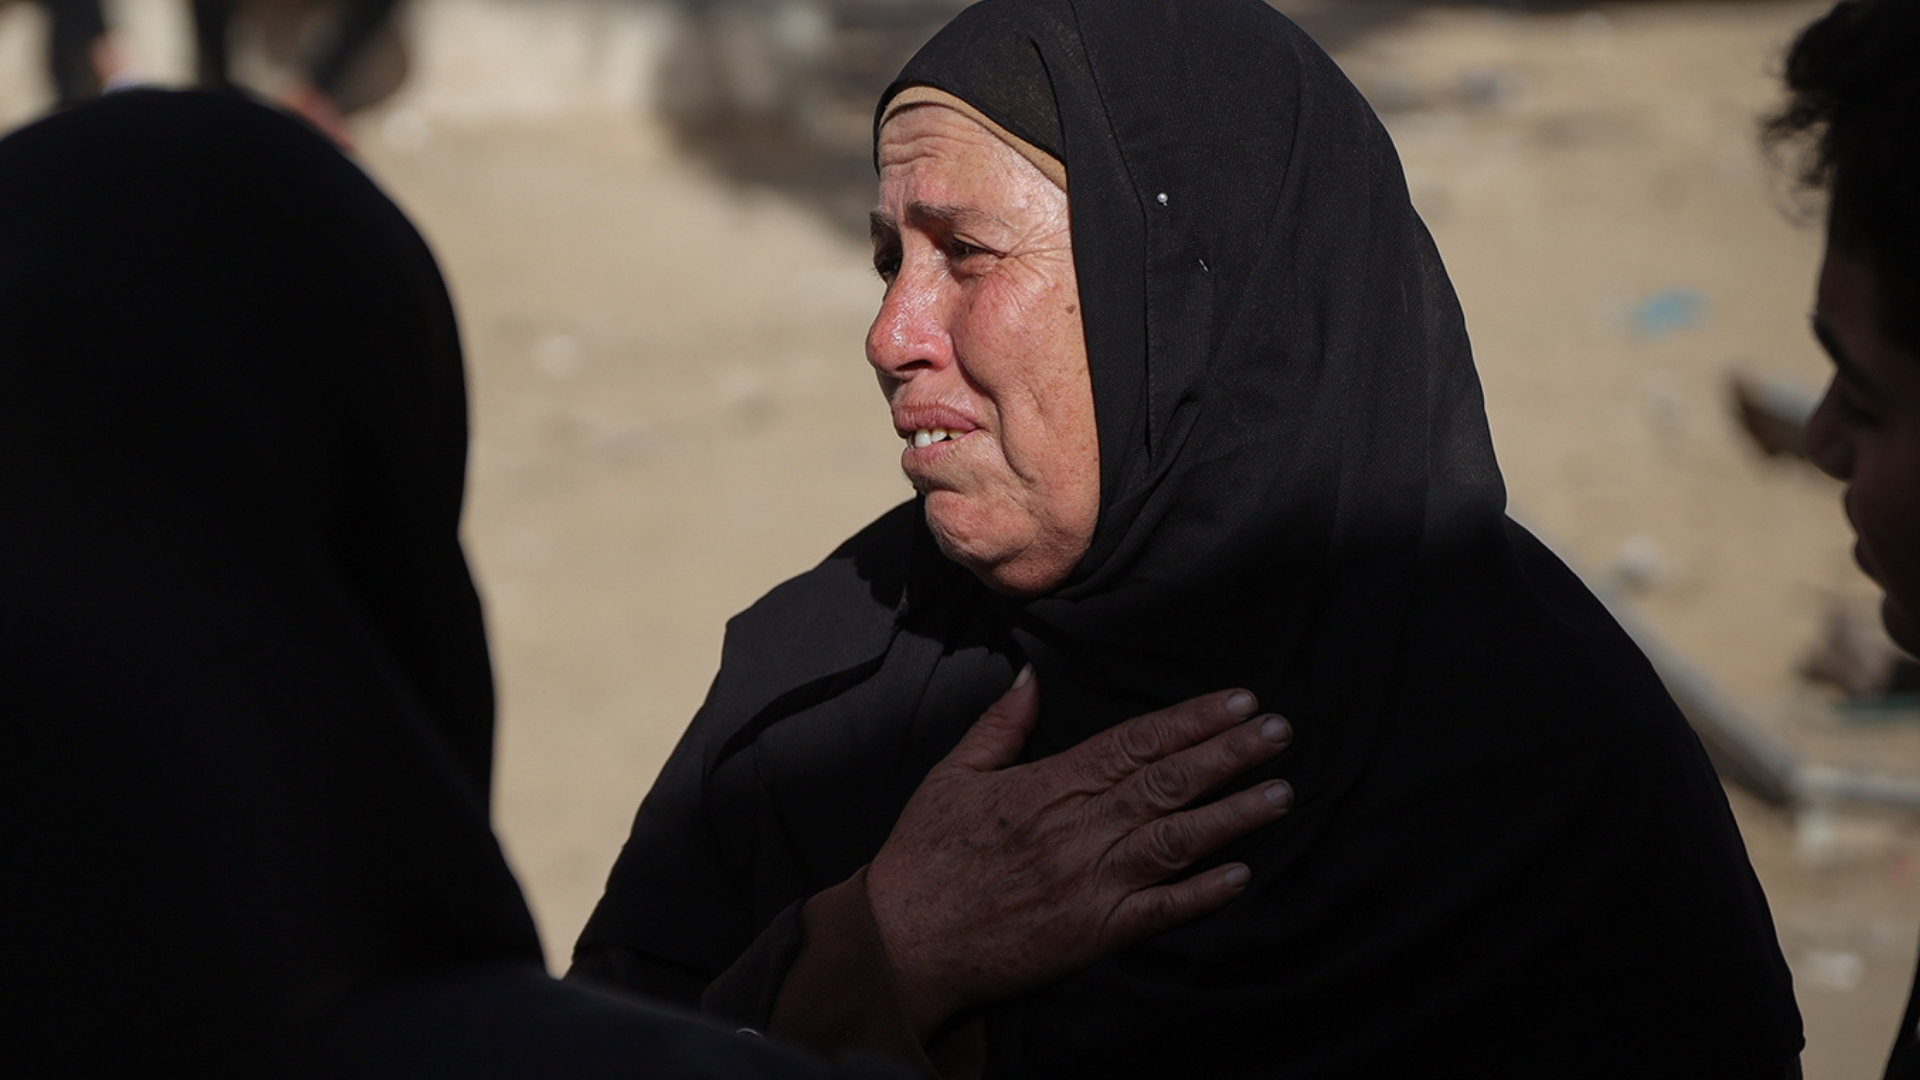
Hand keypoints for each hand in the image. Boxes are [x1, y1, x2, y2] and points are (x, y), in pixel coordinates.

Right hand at [866, 669, 1293, 1037]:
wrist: (902, 941)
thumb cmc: (924, 855)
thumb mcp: (952, 774)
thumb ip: (1001, 724)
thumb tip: (1035, 675)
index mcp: (1046, 784)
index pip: (1135, 742)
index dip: (1192, 720)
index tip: (1239, 700)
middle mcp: (1075, 829)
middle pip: (1166, 783)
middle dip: (1228, 754)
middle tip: (1280, 730)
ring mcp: (1087, 883)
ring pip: (1173, 841)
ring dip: (1232, 816)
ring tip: (1282, 791)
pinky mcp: (1090, 934)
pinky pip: (1156, 913)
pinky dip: (1199, 895)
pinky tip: (1241, 875)